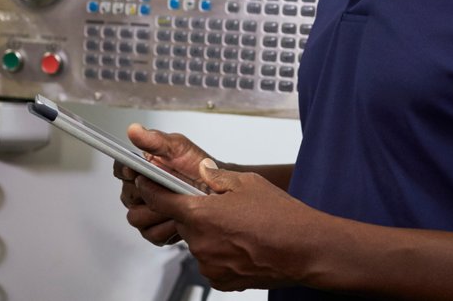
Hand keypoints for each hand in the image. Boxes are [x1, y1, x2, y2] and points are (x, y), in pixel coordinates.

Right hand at [113, 125, 212, 246]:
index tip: (137, 170)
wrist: (217, 189)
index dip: (127, 170)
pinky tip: (180, 218)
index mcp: (140, 168)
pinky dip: (167, 227)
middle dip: (148, 193)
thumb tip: (134, 130)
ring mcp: (145, 211)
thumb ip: (155, 140)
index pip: (120, 168)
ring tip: (178, 204)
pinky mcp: (154, 230)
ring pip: (137, 217)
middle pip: (127, 196)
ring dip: (158, 211)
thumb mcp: (178, 147)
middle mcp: (138, 190)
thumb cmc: (196, 166)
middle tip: (168, 187)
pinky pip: (151, 234)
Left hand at [136, 159, 322, 291]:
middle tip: (221, 207)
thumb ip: (216, 177)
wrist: (305, 250)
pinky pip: (210, 261)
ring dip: (210, 234)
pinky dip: (220, 252)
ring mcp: (209, 265)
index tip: (147, 183)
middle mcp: (199, 243)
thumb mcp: (247, 183)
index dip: (151, 189)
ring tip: (239, 228)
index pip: (160, 200)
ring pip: (198, 242)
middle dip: (196, 213)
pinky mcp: (220, 281)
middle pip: (183, 222)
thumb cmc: (281, 217)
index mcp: (200, 214)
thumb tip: (201, 172)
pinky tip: (242, 244)